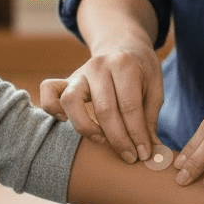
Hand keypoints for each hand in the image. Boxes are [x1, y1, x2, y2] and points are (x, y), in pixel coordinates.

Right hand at [40, 38, 164, 163]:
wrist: (124, 47)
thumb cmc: (141, 72)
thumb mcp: (154, 90)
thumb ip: (150, 121)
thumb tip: (153, 156)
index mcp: (125, 65)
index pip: (129, 106)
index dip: (137, 134)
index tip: (144, 154)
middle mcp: (99, 66)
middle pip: (104, 109)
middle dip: (118, 139)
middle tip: (130, 156)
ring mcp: (79, 72)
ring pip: (71, 101)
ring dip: (86, 127)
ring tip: (102, 140)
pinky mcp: (66, 80)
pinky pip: (49, 92)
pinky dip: (53, 108)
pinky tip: (67, 121)